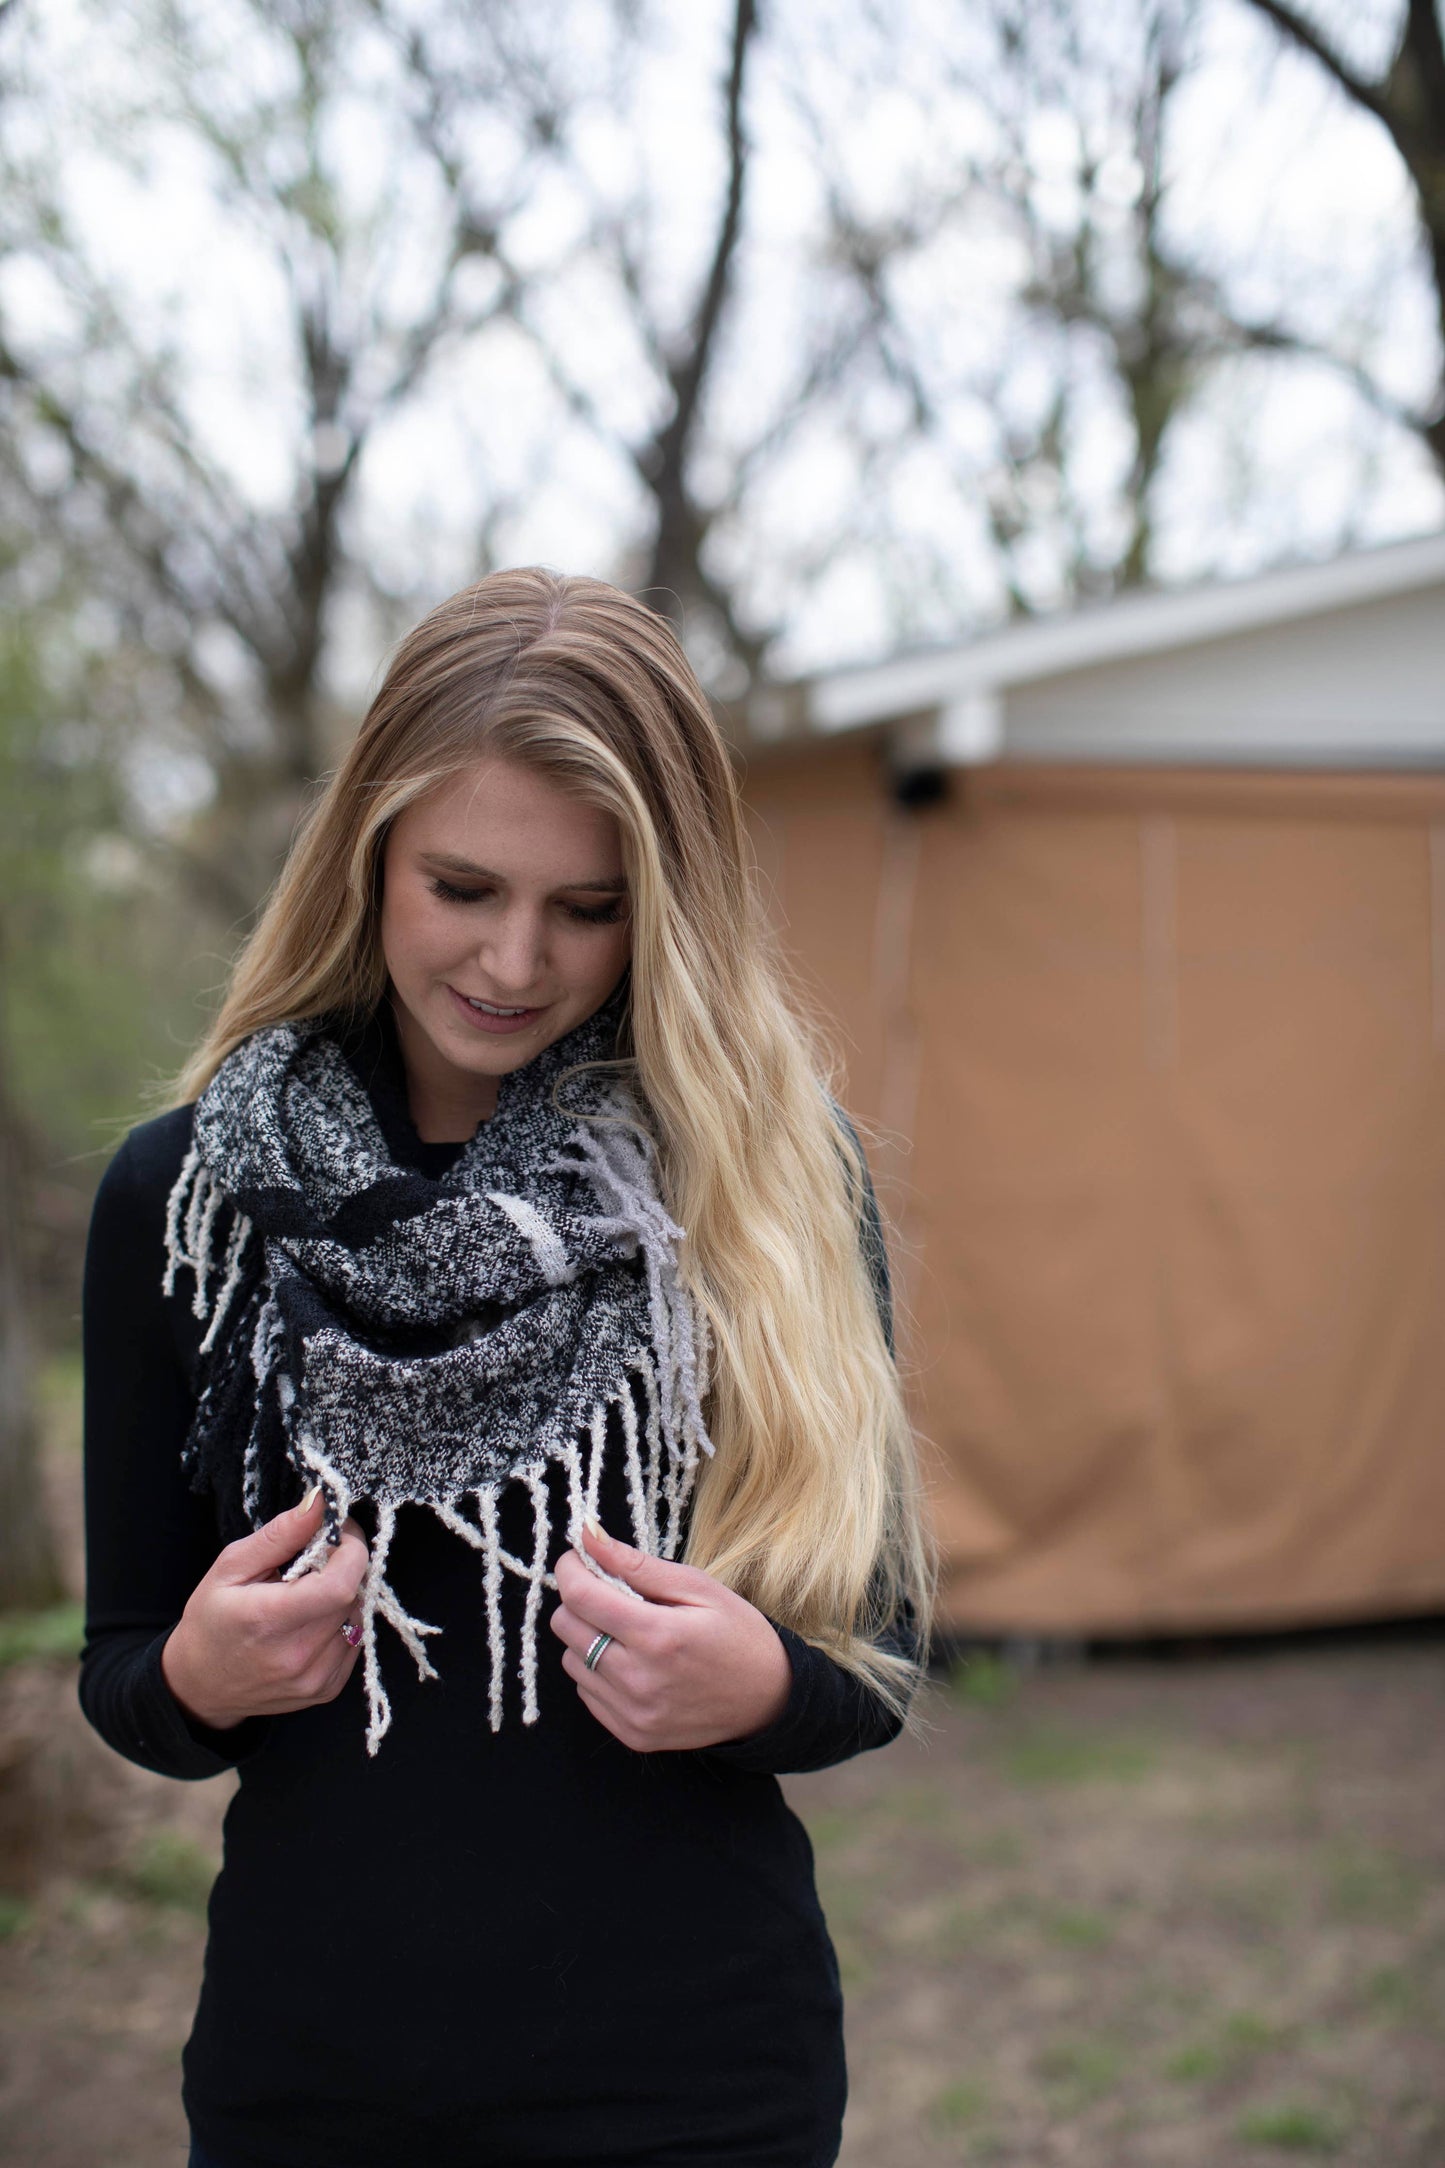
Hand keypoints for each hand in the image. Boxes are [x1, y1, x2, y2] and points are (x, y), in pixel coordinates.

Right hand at [161, 1490, 370, 1731]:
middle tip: (318, 1561)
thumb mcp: (230, 1567)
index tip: (340, 1532)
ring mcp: (314, 1679)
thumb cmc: (210, 1621)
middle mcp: (297, 1656)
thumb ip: (279, 1534)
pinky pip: (355, 1643)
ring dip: (343, 1597)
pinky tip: (312, 1621)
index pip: (340, 1584)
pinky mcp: (326, 1691)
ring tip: (309, 1594)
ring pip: (358, 1618)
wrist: (200, 1686)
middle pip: (352, 1597)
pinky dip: (342, 1623)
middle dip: (344, 1569)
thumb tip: (319, 1502)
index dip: (352, 1550)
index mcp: (269, 1620)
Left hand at [548, 1521, 792, 1752]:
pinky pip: (587, 1693)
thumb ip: (639, 1565)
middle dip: (579, 1600)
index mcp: (657, 1636)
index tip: (577, 1557)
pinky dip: (598, 1671)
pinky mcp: (632, 1734)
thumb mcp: (699, 1587)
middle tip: (609, 1593)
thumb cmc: (738, 1634)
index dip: (570, 1569)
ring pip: (571, 1661)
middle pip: (566, 1628)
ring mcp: (633, 1713)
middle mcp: (638, 1680)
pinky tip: (631, 1662)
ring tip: (626, 1631)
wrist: (769, 1699)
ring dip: (588, 1637)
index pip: (580, 1597)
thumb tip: (589, 1537)